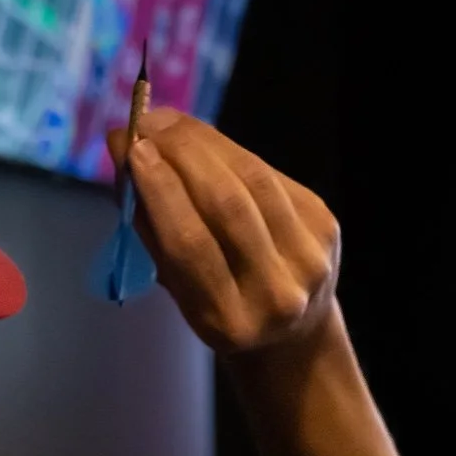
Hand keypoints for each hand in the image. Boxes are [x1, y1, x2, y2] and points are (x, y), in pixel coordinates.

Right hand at [106, 110, 340, 355]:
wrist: (293, 332)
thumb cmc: (220, 309)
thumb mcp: (178, 288)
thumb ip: (153, 229)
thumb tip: (130, 155)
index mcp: (228, 319)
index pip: (190, 243)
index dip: (160, 189)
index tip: (131, 148)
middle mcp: (276, 292)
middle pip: (226, 203)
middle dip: (181, 153)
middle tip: (147, 123)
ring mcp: (309, 256)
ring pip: (253, 179)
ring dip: (206, 141)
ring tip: (170, 123)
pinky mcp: (325, 224)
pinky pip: (271, 174)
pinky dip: (232, 151)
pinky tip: (205, 141)